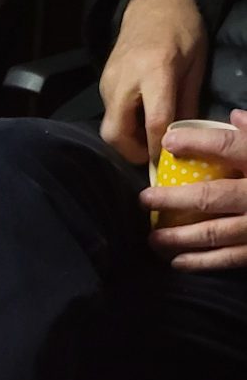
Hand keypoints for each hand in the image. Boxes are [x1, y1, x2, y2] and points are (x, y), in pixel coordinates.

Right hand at [100, 0, 206, 164]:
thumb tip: (183, 141)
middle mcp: (125, 79)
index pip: (154, 122)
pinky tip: (140, 119)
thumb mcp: (195, 65)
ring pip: (110, 129)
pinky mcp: (102, 84)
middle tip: (152, 154)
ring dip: (127, 141)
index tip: (166, 160)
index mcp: (155, 71)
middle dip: (133, 153)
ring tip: (147, 137)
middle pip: (117, 134)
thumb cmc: (182, 29)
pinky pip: (110, 116)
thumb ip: (187, 104)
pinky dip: (124, 126)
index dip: (159, 147)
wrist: (153, 2)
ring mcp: (109, 82)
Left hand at [140, 111, 246, 268]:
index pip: (231, 147)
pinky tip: (177, 262)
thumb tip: (235, 117)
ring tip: (153, 238)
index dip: (198, 143)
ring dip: (179, 237)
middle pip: (212, 196)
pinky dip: (200, 262)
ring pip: (214, 233)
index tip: (169, 141)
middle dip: (174, 199)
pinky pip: (228, 260)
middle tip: (145, 199)